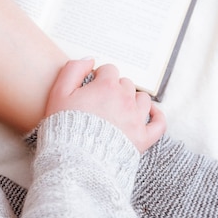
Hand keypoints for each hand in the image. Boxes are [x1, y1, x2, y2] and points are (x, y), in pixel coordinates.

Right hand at [44, 59, 165, 151]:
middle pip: (125, 83)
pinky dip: (156, 116)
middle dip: (114, 88)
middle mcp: (125, 99)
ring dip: (132, 99)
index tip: (89, 87)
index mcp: (106, 86)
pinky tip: (149, 113)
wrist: (76, 158)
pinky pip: (159, 122)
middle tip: (99, 101)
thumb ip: (73, 70)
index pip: (109, 70)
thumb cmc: (64, 126)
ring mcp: (136, 119)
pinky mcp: (143, 138)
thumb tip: (89, 59)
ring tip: (118, 108)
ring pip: (142, 98)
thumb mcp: (58, 93)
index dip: (98, 77)